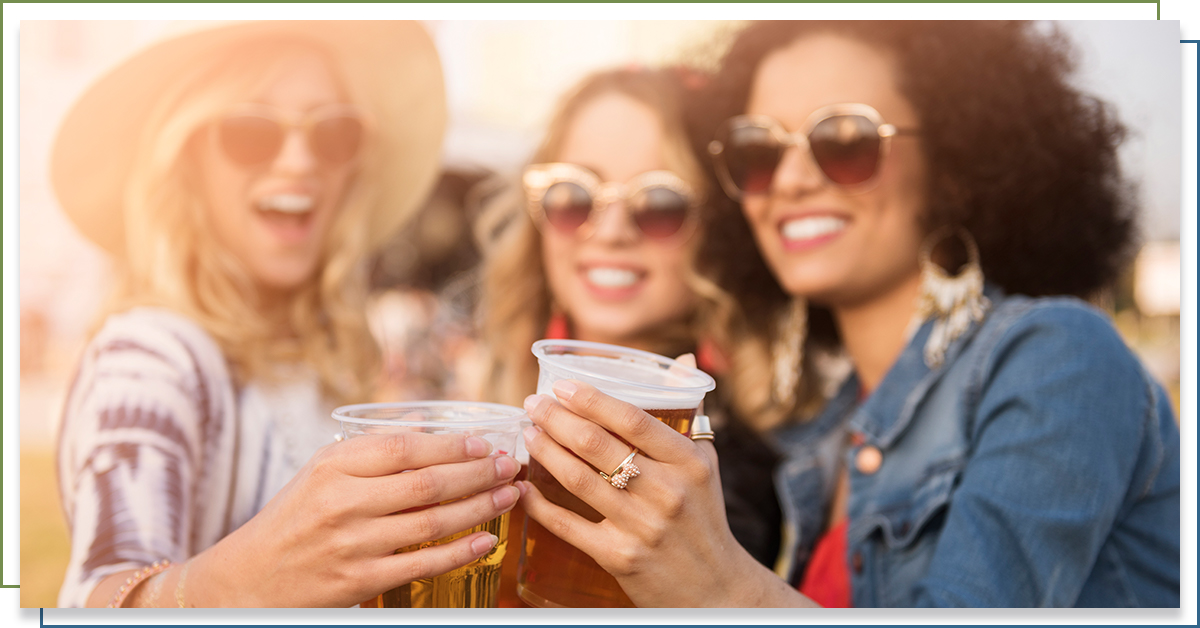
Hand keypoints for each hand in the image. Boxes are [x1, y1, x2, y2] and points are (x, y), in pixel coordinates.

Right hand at [188, 431, 520, 606]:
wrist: (247, 581)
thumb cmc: (292, 520)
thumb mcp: (319, 473)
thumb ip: (370, 452)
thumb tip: (425, 428)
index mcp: (332, 466)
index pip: (403, 448)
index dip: (450, 445)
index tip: (484, 443)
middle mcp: (342, 502)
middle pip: (427, 483)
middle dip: (478, 473)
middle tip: (510, 466)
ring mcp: (352, 543)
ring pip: (432, 521)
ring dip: (480, 508)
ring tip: (509, 495)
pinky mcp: (359, 581)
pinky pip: (423, 563)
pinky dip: (460, 551)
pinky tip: (486, 540)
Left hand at [518, 379, 808, 606]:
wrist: (716, 590)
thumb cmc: (704, 518)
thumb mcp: (705, 464)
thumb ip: (689, 414)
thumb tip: (687, 361)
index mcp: (688, 462)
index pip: (632, 419)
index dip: (590, 398)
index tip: (560, 385)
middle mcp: (667, 492)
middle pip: (596, 444)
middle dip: (555, 418)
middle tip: (532, 404)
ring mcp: (642, 526)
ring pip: (578, 479)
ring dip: (544, 452)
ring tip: (527, 434)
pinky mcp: (619, 557)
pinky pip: (568, 525)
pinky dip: (540, 504)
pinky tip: (524, 487)